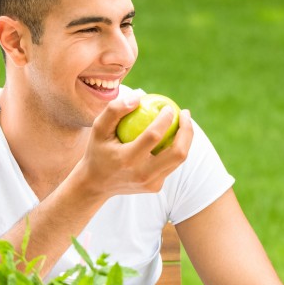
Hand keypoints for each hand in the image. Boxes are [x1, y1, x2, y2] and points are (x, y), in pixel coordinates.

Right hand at [74, 91, 193, 198]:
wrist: (96, 185)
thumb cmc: (98, 150)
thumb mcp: (98, 128)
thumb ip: (114, 110)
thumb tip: (138, 98)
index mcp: (127, 160)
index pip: (153, 137)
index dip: (165, 120)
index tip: (169, 107)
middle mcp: (142, 174)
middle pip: (177, 153)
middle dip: (187, 131)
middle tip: (185, 114)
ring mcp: (151, 183)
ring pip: (179, 160)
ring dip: (186, 139)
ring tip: (184, 121)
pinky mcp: (156, 187)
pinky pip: (171, 164)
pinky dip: (175, 148)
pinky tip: (174, 134)